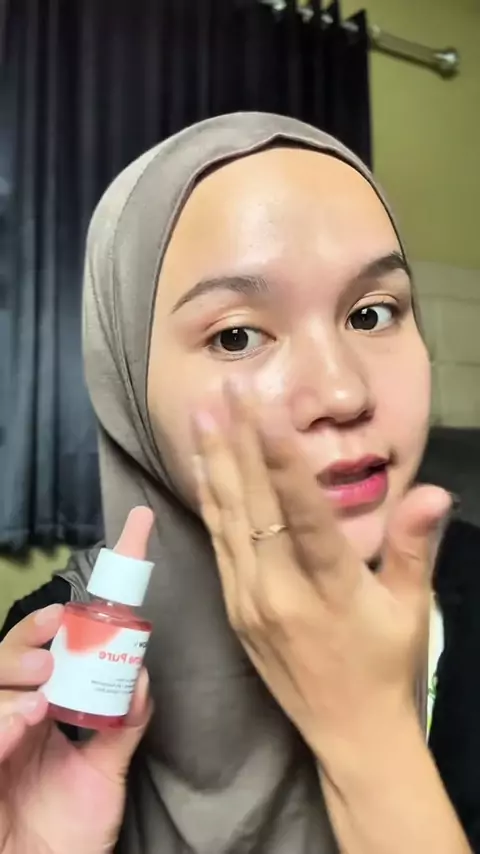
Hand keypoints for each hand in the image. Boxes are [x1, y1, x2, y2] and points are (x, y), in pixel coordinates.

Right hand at [0, 509, 152, 853]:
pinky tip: (24, 717)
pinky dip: (0, 723)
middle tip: (61, 624)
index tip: (105, 563)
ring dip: (12, 671)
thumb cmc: (68, 832)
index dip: (62, 614)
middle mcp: (9, 718)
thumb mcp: (104, 770)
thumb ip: (122, 722)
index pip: (44, 651)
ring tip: (44, 674)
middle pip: (6, 658)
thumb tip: (141, 673)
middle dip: (29, 635)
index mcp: (37, 709)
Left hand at [193, 381, 450, 760]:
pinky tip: (204, 467)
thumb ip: (412, 546)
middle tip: (229, 385)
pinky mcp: (233, 607)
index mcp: (328, 588)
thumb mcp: (410, 609)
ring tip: (204, 410)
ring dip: (215, 460)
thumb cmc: (385, 667)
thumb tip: (433, 492)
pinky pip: (218, 543)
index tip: (264, 409)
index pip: (302, 512)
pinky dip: (210, 499)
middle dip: (239, 439)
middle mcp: (278, 590)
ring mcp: (248, 599)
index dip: (281, 458)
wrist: (348, 734)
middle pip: (254, 504)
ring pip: (227, 518)